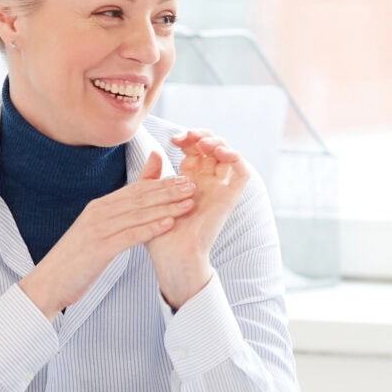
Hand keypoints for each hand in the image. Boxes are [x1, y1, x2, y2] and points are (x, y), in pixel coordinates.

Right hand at [17, 153, 195, 316]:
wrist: (48, 284)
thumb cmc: (75, 261)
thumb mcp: (96, 233)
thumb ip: (118, 217)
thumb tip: (136, 208)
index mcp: (99, 207)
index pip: (135, 189)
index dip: (161, 183)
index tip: (184, 178)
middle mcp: (98, 213)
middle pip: (140, 198)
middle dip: (169, 190)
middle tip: (193, 184)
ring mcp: (97, 229)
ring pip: (138, 214)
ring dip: (166, 207)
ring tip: (189, 202)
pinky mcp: (98, 249)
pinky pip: (129, 235)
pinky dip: (150, 228)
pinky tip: (169, 225)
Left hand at [148, 130, 249, 309]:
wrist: (171, 255)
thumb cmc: (158, 233)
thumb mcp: (149, 198)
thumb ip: (150, 175)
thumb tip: (154, 151)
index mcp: (188, 181)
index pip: (194, 150)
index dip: (187, 139)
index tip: (172, 139)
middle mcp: (206, 183)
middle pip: (212, 149)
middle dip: (201, 136)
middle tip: (187, 137)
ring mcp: (219, 189)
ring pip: (228, 156)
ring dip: (218, 143)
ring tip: (202, 143)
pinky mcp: (229, 197)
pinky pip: (242, 173)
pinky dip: (235, 157)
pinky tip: (219, 152)